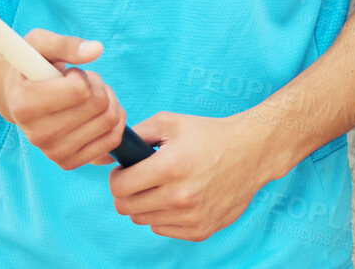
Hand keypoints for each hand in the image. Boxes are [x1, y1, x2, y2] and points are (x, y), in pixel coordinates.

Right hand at [0, 30, 127, 169]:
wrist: (18, 98)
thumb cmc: (31, 68)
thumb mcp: (39, 44)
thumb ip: (66, 44)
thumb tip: (96, 49)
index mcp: (25, 105)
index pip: (80, 90)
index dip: (81, 76)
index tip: (68, 75)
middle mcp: (37, 135)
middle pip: (100, 105)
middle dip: (97, 87)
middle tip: (81, 84)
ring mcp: (53, 153)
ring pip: (111, 122)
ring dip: (107, 102)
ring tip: (85, 98)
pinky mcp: (68, 162)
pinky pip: (112, 141)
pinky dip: (113, 121)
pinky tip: (95, 114)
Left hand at [108, 111, 286, 241]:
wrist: (252, 151)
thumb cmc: (208, 134)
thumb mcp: (170, 123)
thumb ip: (134, 137)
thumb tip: (102, 157)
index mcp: (170, 166)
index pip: (119, 186)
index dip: (118, 176)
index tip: (128, 170)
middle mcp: (180, 195)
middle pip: (126, 207)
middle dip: (127, 192)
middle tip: (142, 179)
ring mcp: (191, 216)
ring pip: (142, 220)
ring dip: (146, 204)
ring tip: (163, 186)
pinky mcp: (201, 230)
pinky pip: (163, 229)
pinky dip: (164, 215)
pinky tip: (179, 198)